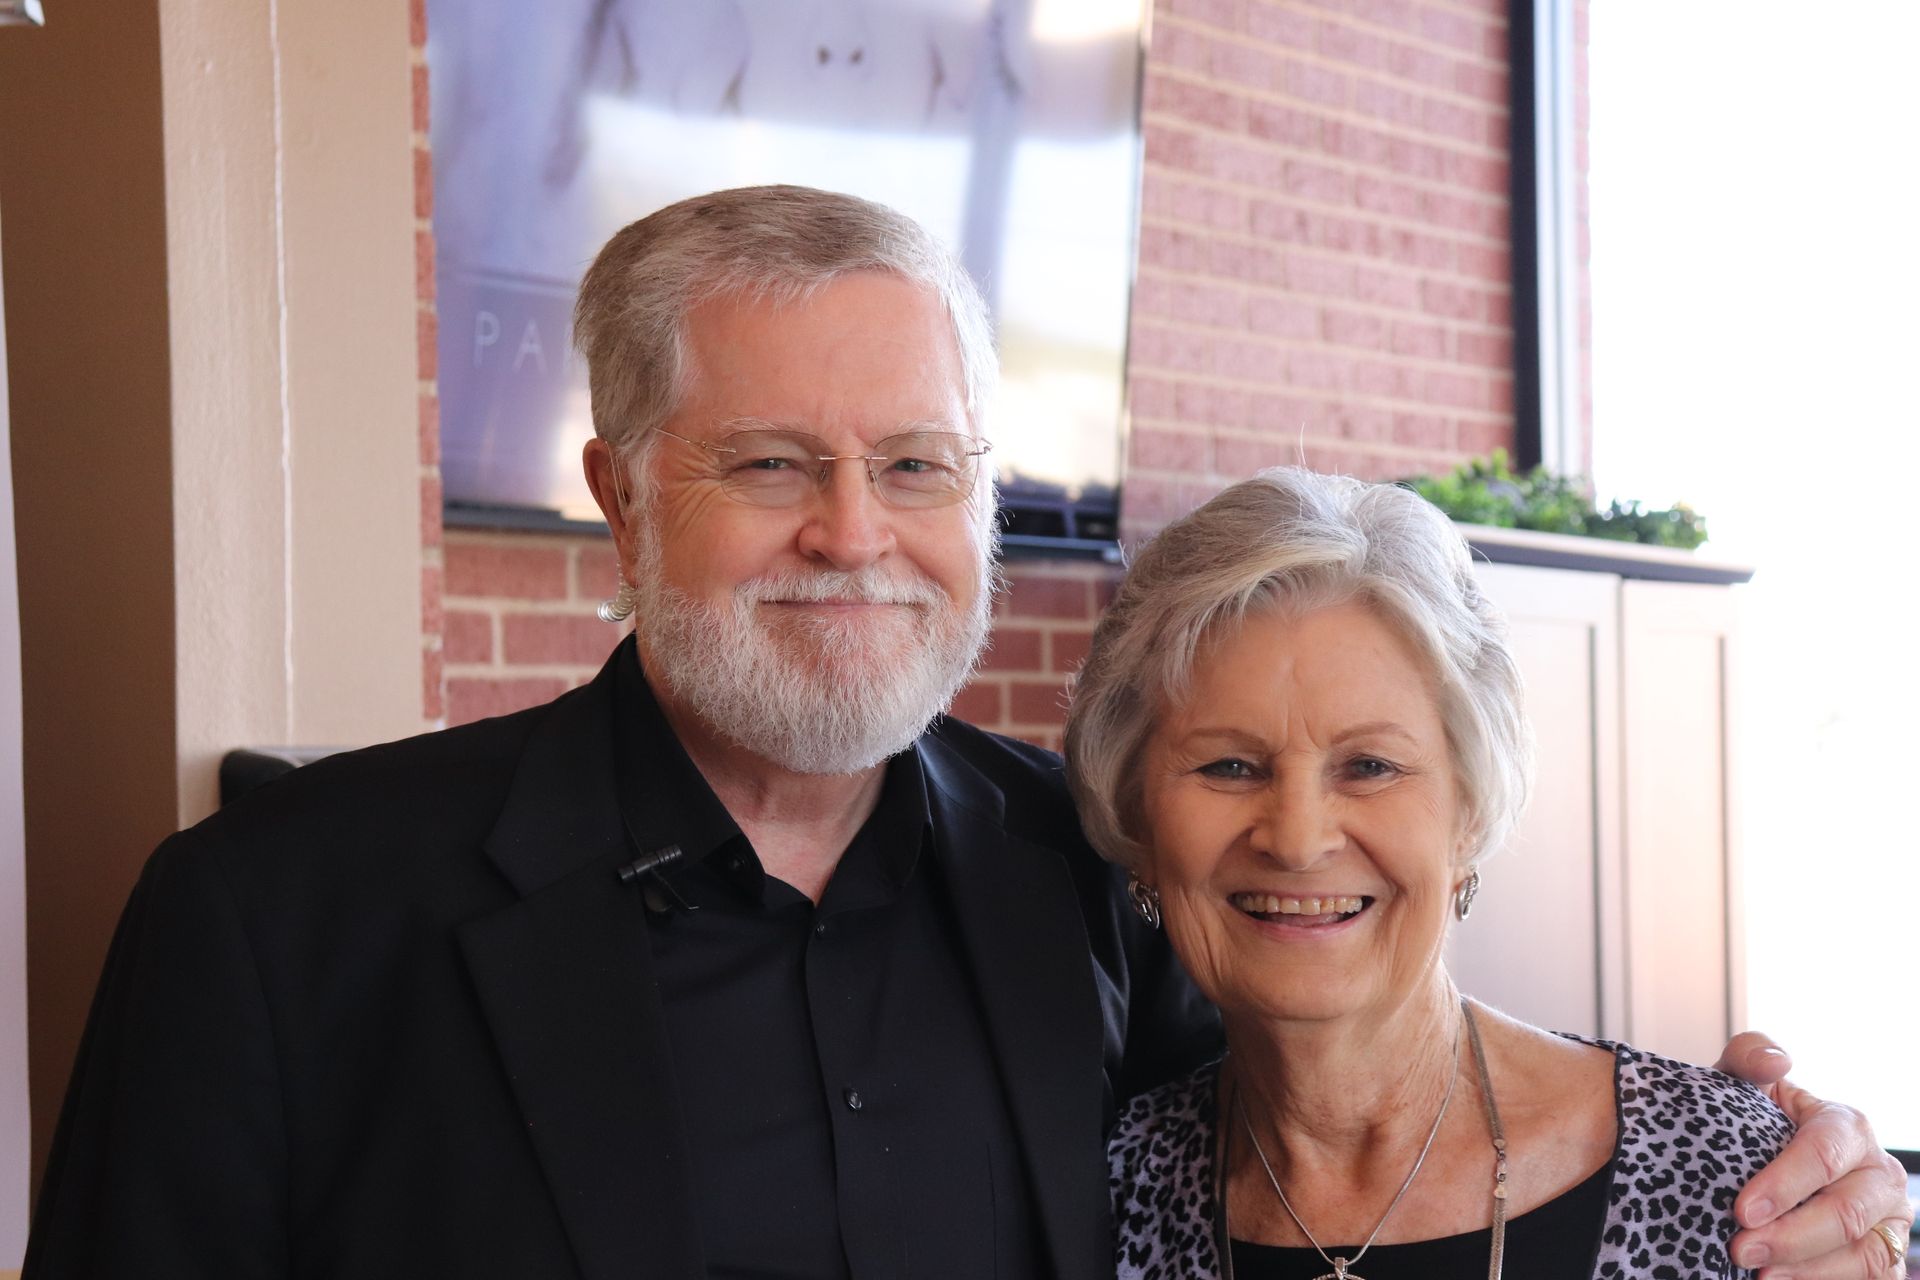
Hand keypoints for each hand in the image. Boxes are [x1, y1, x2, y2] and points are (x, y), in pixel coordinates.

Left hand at [1715, 1032, 1913, 1277]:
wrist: (1762, 1163)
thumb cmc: (1753, 1123)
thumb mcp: (1746, 1086)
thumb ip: (1749, 1056)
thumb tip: (1776, 1061)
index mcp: (1848, 1126)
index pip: (1822, 1154)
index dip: (1783, 1184)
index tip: (1741, 1210)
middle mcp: (1879, 1174)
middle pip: (1845, 1212)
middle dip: (1791, 1236)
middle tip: (1740, 1250)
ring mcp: (1890, 1221)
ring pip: (1862, 1256)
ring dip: (1809, 1271)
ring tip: (1761, 1277)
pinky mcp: (1887, 1259)